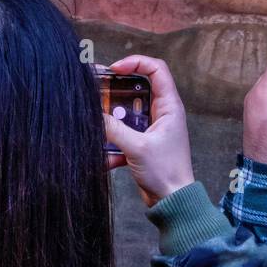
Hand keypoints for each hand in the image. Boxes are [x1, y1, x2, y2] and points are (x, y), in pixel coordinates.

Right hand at [103, 55, 194, 207]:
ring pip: (126, 113)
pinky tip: (103, 157)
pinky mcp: (143, 143)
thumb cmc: (165, 172)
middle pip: (135, 89)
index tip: (114, 69)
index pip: (156, 70)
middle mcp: (162, 113)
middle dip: (113, 91)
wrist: (173, 202)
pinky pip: (123, 134)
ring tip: (93, 121)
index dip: (135, 63)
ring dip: (110, 119)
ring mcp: (152, 128)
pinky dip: (112, 144)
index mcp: (169, 106)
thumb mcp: (137, 148)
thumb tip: (94, 114)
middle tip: (94, 90)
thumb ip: (114, 129)